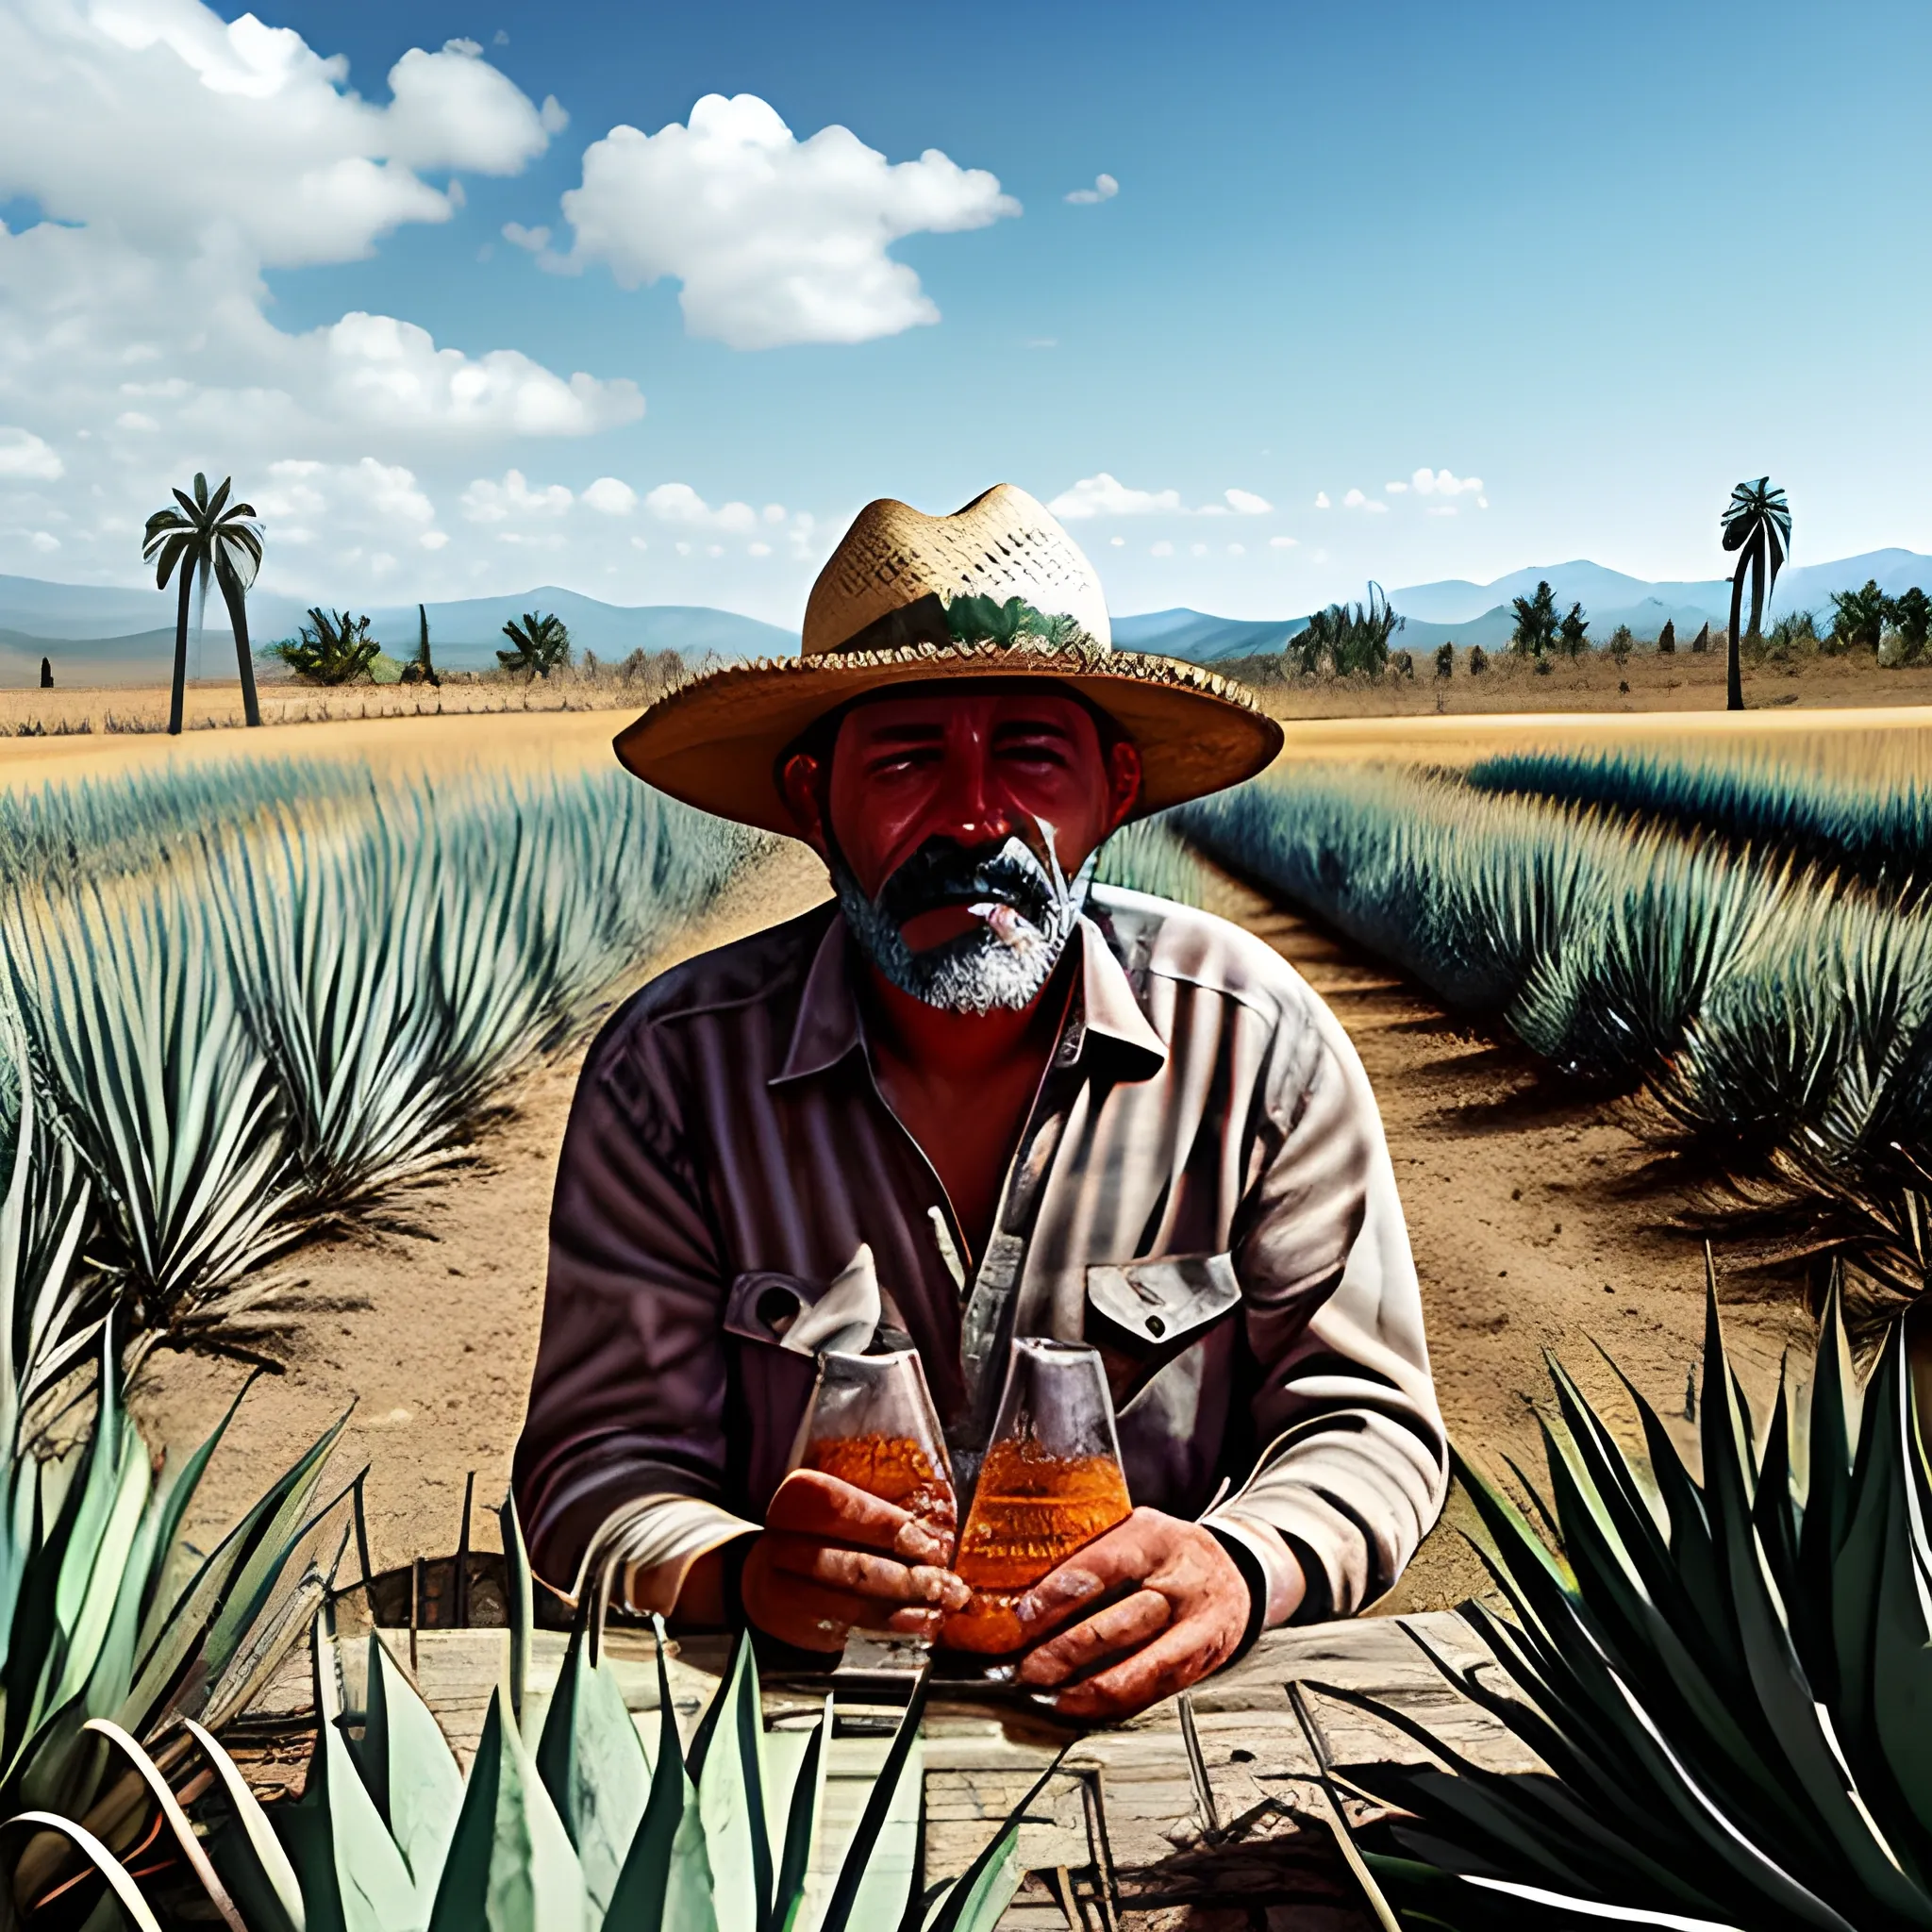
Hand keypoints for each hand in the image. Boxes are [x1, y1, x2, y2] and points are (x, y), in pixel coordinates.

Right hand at [741, 1469, 969, 1652]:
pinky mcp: (796, 1626)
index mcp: (798, 1499)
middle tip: (948, 1585)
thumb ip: (874, 1515)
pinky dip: (889, 1631)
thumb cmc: (814, 1534)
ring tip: (941, 1608)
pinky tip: (918, 1626)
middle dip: (909, 1578)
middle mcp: (783, 1545)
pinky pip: (849, 1631)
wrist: (759, 1575)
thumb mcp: (833, 1508)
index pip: (848, 1510)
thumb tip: (932, 1538)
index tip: (932, 1546)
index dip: (893, 1530)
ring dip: (904, 1608)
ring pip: (853, 1604)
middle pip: (855, 1565)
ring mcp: (785, 1591)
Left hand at [1011, 1507, 1252, 1718]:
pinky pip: (1154, 1691)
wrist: (1235, 1572)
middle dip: (1067, 1651)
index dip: (1060, 1593)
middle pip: (1121, 1622)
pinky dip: (1114, 1704)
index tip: (1024, 1616)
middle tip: (1027, 1667)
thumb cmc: (1167, 1552)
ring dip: (1088, 1688)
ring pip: (1141, 1666)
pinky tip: (1082, 1707)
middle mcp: (1180, 1582)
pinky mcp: (1201, 1663)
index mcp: (1156, 1539)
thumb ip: (1090, 1548)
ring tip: (1048, 1694)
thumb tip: (1020, 1577)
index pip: (1104, 1565)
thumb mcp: (1134, 1530)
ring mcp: (1196, 1627)